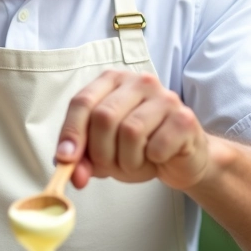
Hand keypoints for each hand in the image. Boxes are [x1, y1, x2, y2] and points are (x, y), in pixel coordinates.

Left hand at [56, 69, 215, 191]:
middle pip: (103, 117)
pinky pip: (157, 146)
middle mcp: (139, 82)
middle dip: (101, 152)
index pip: (82, 102)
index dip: (71, 132)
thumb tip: (69, 169)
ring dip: (128, 160)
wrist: (183, 159)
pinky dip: (152, 161)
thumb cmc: (141, 150)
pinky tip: (158, 158)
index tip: (65, 159)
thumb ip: (83, 159)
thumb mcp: (105, 154)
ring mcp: (165, 97)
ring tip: (137, 163)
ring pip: (130, 131)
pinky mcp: (184, 118)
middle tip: (111, 167)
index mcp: (113, 81)